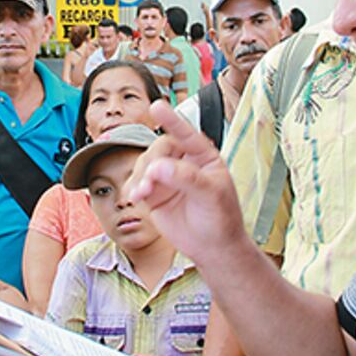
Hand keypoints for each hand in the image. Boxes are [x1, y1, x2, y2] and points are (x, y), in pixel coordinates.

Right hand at [128, 101, 250, 266]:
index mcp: (203, 156)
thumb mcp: (211, 196)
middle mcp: (183, 163)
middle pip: (159, 149)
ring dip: (140, 177)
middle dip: (152, 162)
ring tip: (143, 193)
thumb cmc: (221, 219)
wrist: (213, 248)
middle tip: (150, 181)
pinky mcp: (154, 193)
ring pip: (145, 164)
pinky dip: (133, 188)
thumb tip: (160, 167)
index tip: (157, 107)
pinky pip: (137, 182)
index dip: (171, 120)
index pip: (186, 134)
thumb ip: (187, 178)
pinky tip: (136, 197)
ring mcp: (167, 177)